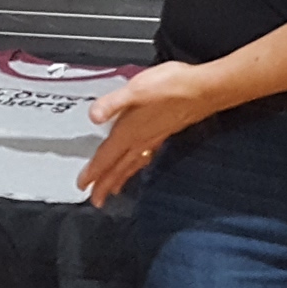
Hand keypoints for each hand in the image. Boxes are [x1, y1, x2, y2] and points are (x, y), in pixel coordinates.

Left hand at [75, 63, 221, 206]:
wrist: (204, 89)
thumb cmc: (173, 87)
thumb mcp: (136, 89)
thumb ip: (113, 103)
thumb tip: (93, 115)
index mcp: (130, 131)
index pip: (106, 158)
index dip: (93, 173)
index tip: (82, 187)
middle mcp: (141, 139)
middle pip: (119, 168)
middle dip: (105, 185)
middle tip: (95, 200)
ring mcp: (154, 139)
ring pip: (132, 165)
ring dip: (121, 179)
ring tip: (113, 190)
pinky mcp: (165, 134)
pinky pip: (146, 158)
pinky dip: (137, 166)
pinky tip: (139, 165)